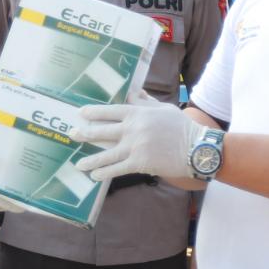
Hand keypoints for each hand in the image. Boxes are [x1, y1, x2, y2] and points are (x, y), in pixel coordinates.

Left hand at [73, 92, 205, 181]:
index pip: (110, 111)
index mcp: (138, 113)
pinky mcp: (140, 163)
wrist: (196, 148)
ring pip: (106, 154)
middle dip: (85, 133)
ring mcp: (135, 147)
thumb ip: (145, 102)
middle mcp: (132, 129)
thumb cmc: (181, 126)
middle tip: (72, 134)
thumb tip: (133, 92)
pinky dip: (105, 173)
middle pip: (103, 131)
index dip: (94, 112)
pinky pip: (117, 169)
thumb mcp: (163, 108)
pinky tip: (95, 176)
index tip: (82, 113)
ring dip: (91, 160)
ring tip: (79, 164)